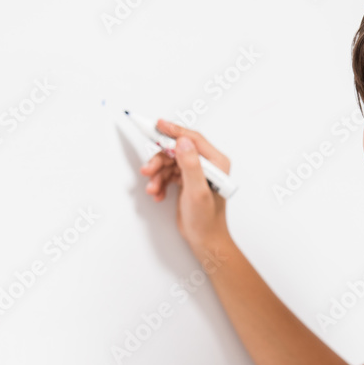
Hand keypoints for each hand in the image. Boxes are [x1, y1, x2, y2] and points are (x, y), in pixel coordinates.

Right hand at [138, 119, 230, 251]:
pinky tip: (157, 194)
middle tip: (147, 170)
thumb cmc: (206, 220)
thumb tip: (182, 142)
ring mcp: (196, 173)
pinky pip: (168, 174)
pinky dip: (160, 183)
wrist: (204, 239)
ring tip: (152, 189)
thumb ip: (190, 165)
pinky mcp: (187, 181)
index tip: (157, 125)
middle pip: (176, 151)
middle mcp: (207, 165)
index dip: (173, 131)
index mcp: (216, 162)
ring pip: (169, 163)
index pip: (192, 139)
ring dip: (157, 175)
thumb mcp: (197, 191)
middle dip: (159, 161)